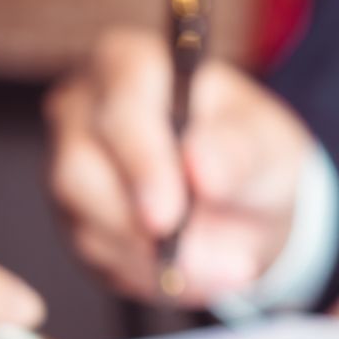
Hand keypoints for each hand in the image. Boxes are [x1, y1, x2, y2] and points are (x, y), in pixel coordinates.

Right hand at [45, 27, 313, 306]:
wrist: (248, 205)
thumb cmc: (253, 154)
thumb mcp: (267, 149)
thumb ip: (240, 153)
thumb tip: (201, 166)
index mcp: (132, 64)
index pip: (119, 103)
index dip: (142, 161)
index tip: (169, 214)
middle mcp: (85, 107)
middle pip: (79, 166)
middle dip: (139, 223)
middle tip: (194, 260)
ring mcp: (71, 163)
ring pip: (84, 220)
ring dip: (152, 258)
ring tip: (221, 267)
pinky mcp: (74, 215)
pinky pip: (96, 254)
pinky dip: (149, 274)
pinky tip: (194, 271)